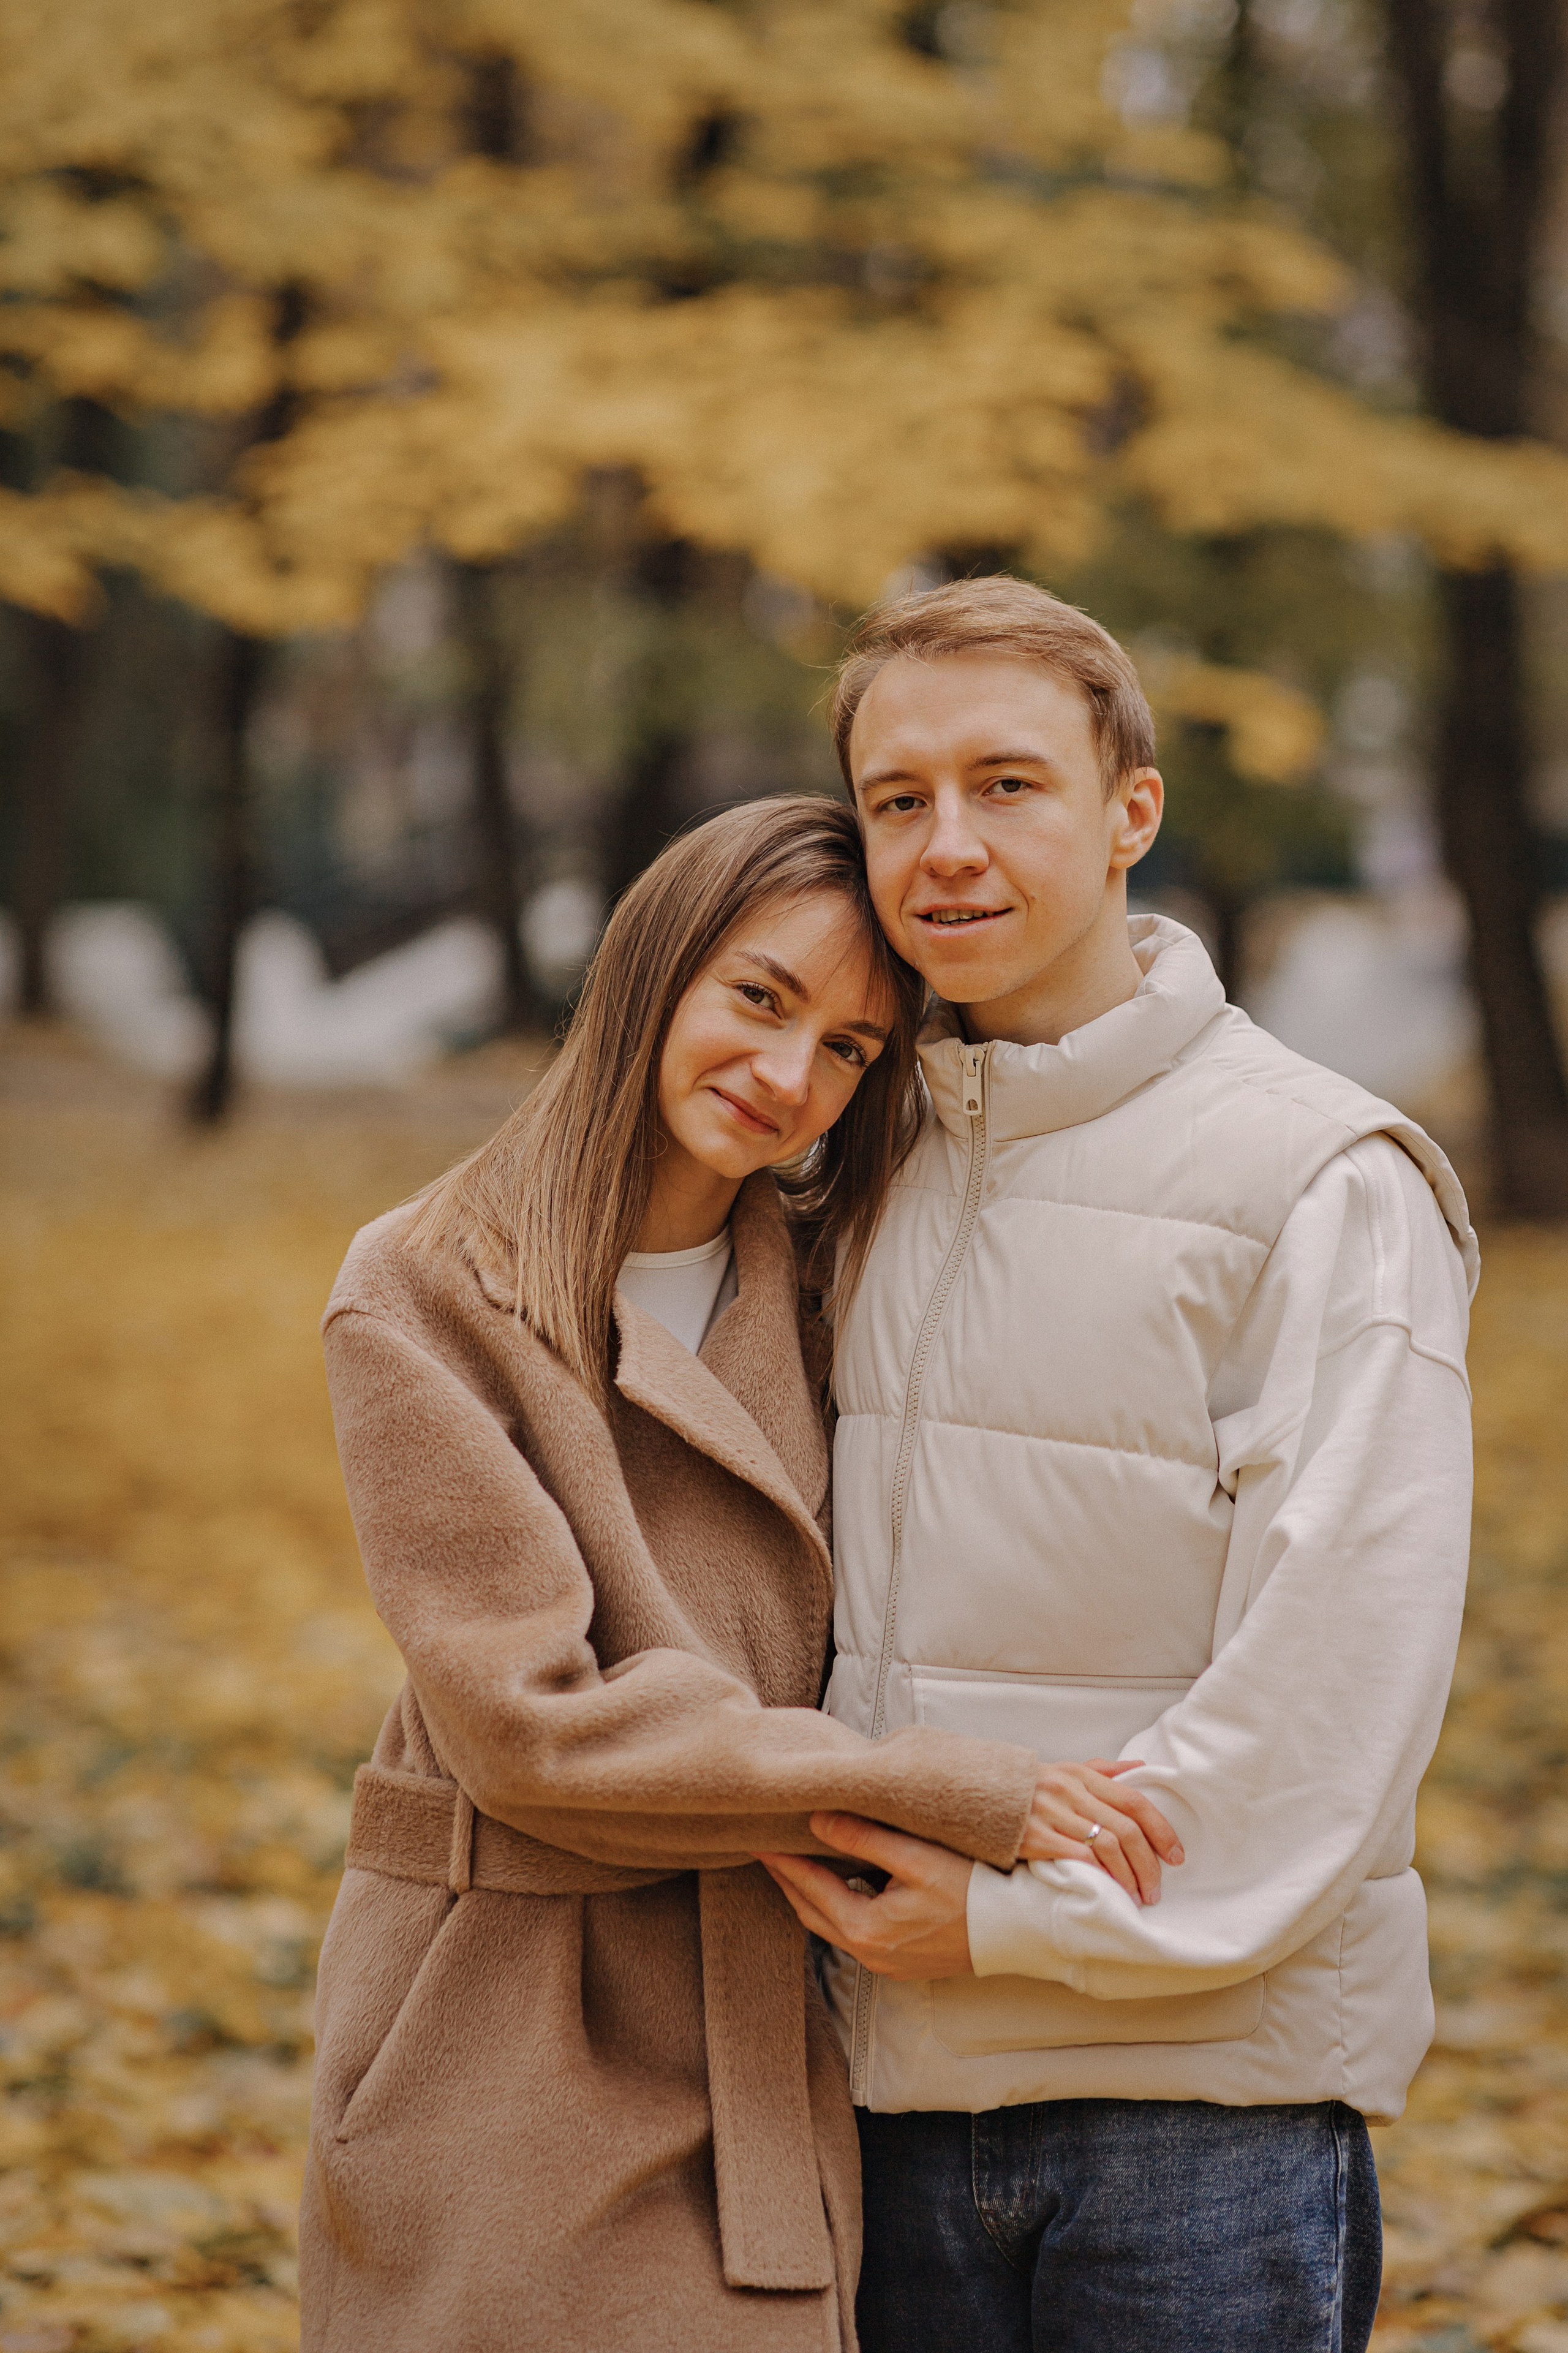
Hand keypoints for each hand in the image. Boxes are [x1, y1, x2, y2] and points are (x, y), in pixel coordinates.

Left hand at [758, 1813, 974, 1979]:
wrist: (1019, 1930)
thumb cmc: (973, 1890)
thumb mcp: (916, 1857)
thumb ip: (864, 1838)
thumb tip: (817, 1820)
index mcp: (866, 1929)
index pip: (810, 1887)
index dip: (783, 1860)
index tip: (761, 1838)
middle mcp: (869, 1954)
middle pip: (812, 1912)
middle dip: (788, 1880)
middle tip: (768, 1850)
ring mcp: (886, 1964)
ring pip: (831, 1926)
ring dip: (810, 1895)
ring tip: (795, 1865)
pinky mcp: (903, 1963)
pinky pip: (853, 1935)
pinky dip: (836, 1909)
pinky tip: (838, 1889)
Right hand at [1020, 1759, 1183, 1904]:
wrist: (977, 1792)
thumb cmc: (1028, 1786)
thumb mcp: (1065, 1769)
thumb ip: (1103, 1771)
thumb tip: (1140, 1767)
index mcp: (1081, 1775)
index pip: (1133, 1801)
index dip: (1161, 1830)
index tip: (1176, 1856)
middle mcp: (1070, 1791)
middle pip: (1125, 1829)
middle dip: (1149, 1863)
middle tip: (1156, 1889)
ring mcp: (1052, 1814)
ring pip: (1107, 1846)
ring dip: (1128, 1875)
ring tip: (1137, 1895)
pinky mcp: (1035, 1837)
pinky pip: (1079, 1857)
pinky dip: (1101, 1875)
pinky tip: (1109, 1889)